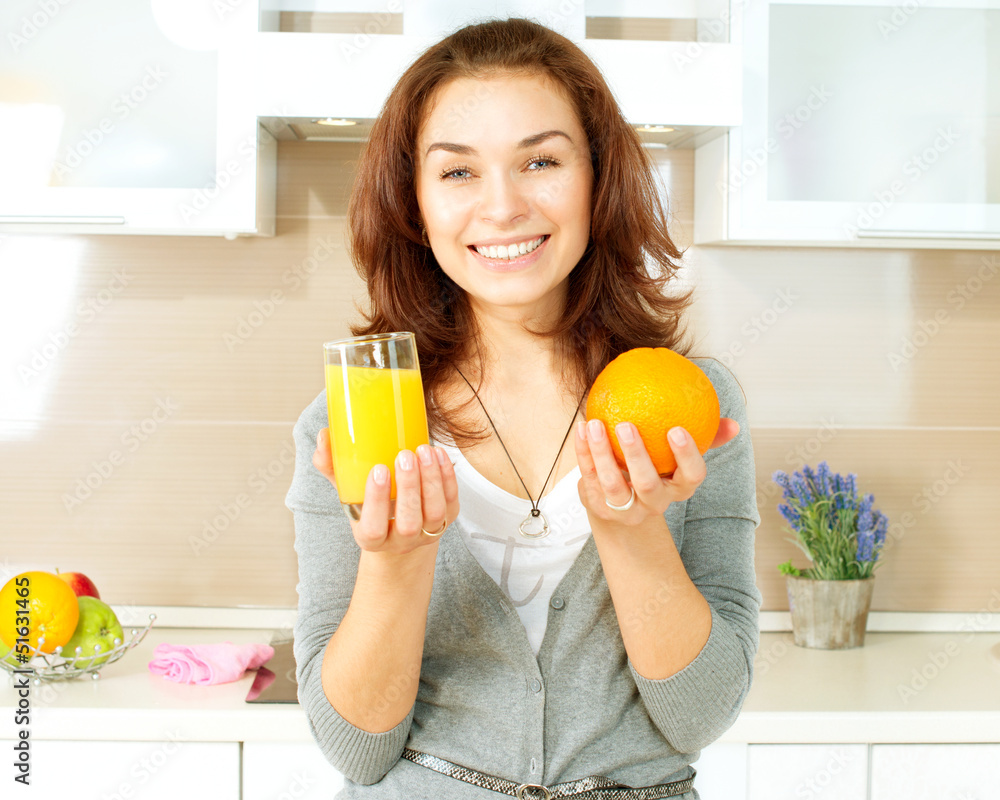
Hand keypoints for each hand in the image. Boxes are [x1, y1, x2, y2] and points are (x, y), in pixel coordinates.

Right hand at [313, 428, 459, 553]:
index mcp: (371, 538)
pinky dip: (447, 477)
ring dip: (431, 480)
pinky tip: (439, 455)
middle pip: (408, 521)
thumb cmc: (369, 506)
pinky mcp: (447, 519)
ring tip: (423, 451)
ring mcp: (427, 532)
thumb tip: (324, 436)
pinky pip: (451, 501)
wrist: (398, 528)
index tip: (378, 470)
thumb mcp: (347, 491)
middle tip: (404, 455)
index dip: (377, 501)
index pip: (374, 527)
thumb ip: (332, 466)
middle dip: (408, 487)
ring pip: (434, 512)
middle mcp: (401, 541)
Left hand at [574, 418, 739, 524]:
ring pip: (612, 484)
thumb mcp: (680, 459)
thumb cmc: (658, 471)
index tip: (676, 429)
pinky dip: (583, 452)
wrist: (623, 507)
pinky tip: (582, 427)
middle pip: (647, 485)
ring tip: (596, 423)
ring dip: (601, 453)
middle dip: (637, 456)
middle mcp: (653, 503)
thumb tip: (732, 424)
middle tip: (626, 425)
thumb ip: (705, 438)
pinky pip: (589, 476)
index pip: (691, 477)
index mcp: (678, 488)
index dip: (686, 456)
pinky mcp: (598, 505)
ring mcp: (624, 509)